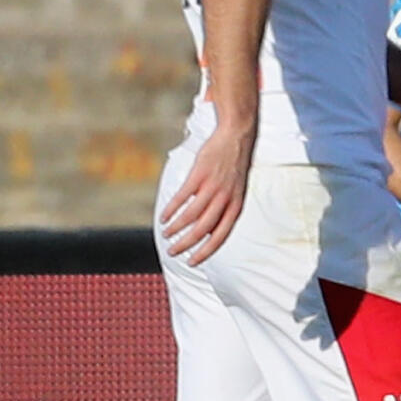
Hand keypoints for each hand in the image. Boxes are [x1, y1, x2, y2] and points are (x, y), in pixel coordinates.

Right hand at [160, 122, 252, 265]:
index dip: (206, 251)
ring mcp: (212, 187)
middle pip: (202, 230)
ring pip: (190, 216)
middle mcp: (225, 199)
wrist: (237, 138)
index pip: (220, 236)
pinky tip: (164, 217)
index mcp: (235, 207)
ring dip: (175, 228)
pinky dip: (171, 210)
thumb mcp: (236, 192)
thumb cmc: (234, 168)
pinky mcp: (199, 175)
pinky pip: (182, 198)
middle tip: (172, 251)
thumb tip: (209, 231)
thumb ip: (224, 210)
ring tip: (166, 233)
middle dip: (185, 244)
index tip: (192, 262)